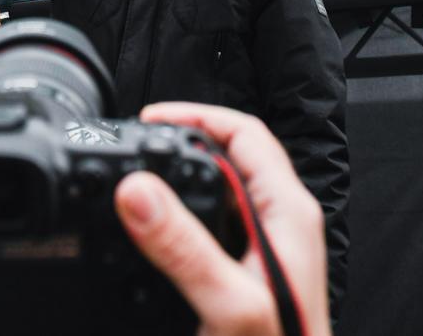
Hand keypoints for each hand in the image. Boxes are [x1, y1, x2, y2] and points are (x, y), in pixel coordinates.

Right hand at [115, 103, 330, 335]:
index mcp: (288, 215)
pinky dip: (177, 221)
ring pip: (217, 195)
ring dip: (176, 183)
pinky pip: (210, 231)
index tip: (148, 119)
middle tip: (133, 144)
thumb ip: (184, 247)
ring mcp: (263, 253)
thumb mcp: (228, 306)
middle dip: (180, 143)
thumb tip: (139, 191)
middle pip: (228, 159)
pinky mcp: (244, 279)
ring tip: (134, 181)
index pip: (245, 134)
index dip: (196, 116)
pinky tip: (149, 235)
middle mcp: (280, 226)